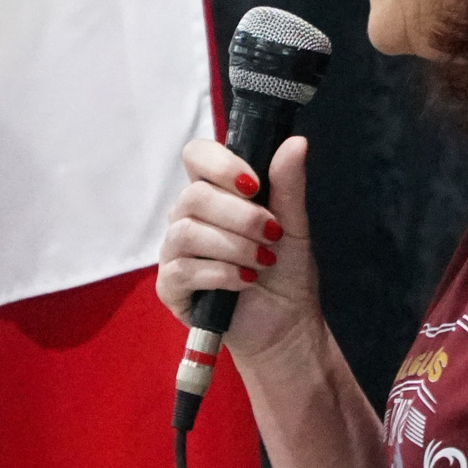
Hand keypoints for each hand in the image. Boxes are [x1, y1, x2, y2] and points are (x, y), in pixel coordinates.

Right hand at [156, 134, 319, 361]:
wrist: (287, 325)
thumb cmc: (286, 272)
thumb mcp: (294, 225)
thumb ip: (288, 184)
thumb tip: (296, 142)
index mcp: (215, 194)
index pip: (197, 156)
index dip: (221, 164)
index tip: (254, 184)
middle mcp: (188, 217)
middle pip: (195, 196)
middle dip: (240, 216)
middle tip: (272, 234)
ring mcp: (176, 252)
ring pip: (187, 231)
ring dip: (234, 246)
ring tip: (262, 262)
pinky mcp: (171, 286)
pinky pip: (183, 269)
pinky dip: (221, 273)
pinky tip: (245, 282)